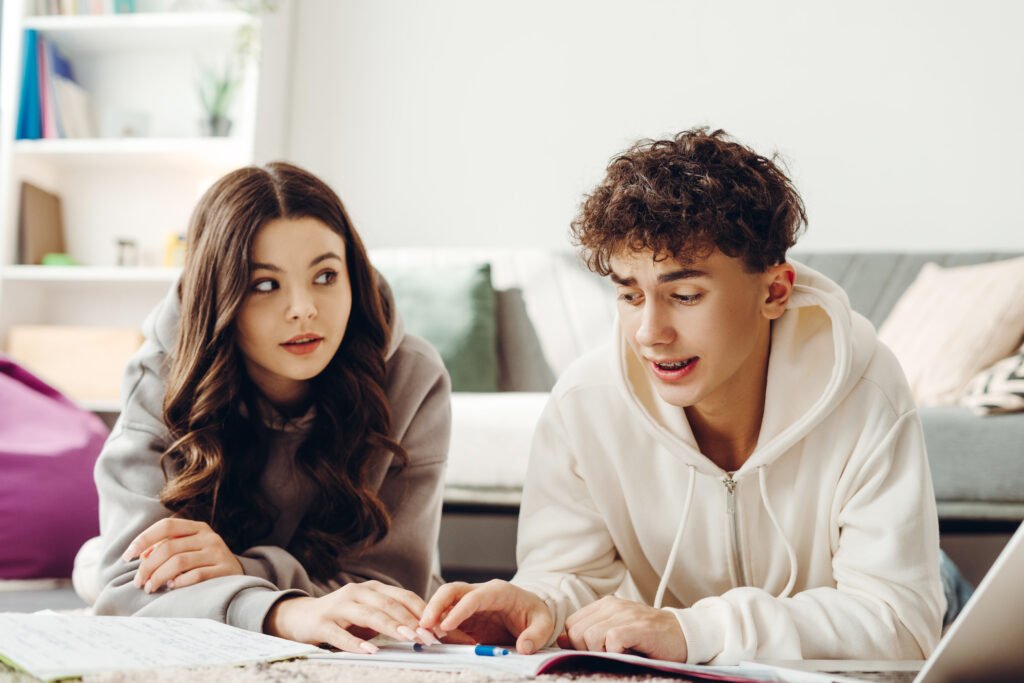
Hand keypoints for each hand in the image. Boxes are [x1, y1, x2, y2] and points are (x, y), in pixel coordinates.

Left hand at [123, 518, 241, 592]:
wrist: (238, 576)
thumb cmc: (204, 563)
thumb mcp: (189, 549)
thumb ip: (167, 548)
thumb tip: (142, 555)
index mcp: (197, 528)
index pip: (166, 525)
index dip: (144, 539)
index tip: (127, 557)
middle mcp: (209, 537)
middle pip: (169, 547)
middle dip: (148, 566)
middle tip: (138, 581)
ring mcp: (218, 553)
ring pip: (179, 562)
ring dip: (159, 576)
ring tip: (150, 588)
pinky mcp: (225, 570)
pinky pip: (196, 575)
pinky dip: (179, 582)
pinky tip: (171, 587)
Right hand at [264, 580, 440, 652]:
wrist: (301, 616)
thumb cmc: (342, 617)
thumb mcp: (369, 613)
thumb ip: (392, 618)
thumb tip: (425, 631)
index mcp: (373, 589)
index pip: (403, 597)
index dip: (422, 611)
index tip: (439, 627)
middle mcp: (357, 593)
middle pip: (389, 605)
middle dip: (411, 620)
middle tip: (428, 636)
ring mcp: (339, 607)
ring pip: (369, 615)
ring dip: (390, 627)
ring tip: (408, 637)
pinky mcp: (322, 623)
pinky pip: (340, 634)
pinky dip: (356, 643)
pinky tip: (370, 651)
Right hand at [419, 579, 552, 653]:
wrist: (530, 611)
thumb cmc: (535, 614)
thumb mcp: (543, 623)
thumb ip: (536, 635)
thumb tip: (523, 647)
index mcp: (498, 591)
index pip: (473, 597)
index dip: (458, 611)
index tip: (445, 626)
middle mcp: (479, 593)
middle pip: (451, 591)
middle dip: (435, 605)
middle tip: (423, 626)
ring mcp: (469, 604)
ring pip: (444, 605)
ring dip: (433, 619)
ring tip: (426, 638)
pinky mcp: (464, 617)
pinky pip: (446, 620)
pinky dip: (438, 630)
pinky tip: (436, 642)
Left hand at [561, 596, 686, 661]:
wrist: (683, 635)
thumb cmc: (648, 638)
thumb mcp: (616, 632)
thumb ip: (590, 632)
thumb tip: (561, 640)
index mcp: (605, 605)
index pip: (572, 625)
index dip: (577, 643)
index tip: (596, 652)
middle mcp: (613, 605)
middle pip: (577, 632)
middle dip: (587, 650)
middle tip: (610, 654)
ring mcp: (625, 615)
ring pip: (591, 636)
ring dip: (602, 652)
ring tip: (621, 653)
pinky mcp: (637, 627)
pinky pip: (611, 640)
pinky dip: (616, 652)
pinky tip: (629, 652)